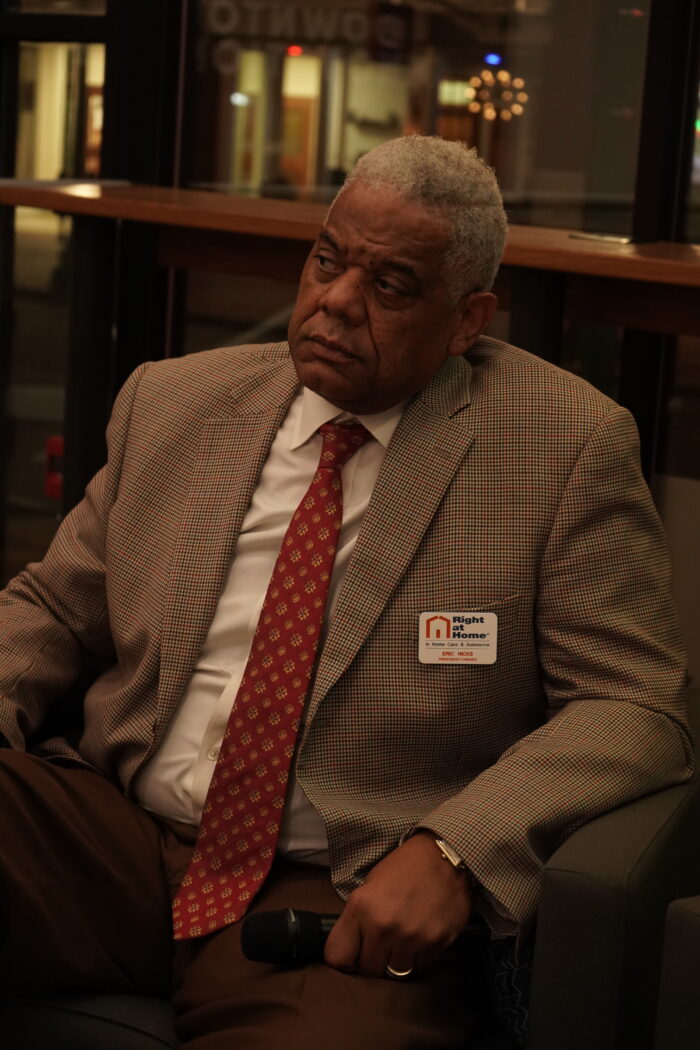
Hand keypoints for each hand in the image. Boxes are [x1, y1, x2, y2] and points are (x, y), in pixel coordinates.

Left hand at [323, 831, 471, 978]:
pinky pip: (420, 969)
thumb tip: (352, 951)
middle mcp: (384, 925)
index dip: (344, 960)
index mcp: (361, 907)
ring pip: (394, 975)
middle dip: (372, 962)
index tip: (352, 956)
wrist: (443, 856)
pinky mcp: (436, 942)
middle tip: (381, 946)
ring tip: (401, 942)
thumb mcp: (370, 885)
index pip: (337, 956)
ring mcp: (411, 937)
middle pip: (368, 971)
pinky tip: (419, 940)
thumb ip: (357, 920)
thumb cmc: (404, 868)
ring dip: (395, 963)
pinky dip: (417, 960)